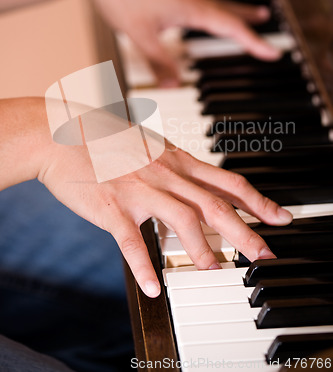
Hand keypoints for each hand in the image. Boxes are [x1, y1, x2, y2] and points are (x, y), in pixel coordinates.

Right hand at [39, 133, 291, 298]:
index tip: (278, 217)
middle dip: (244, 231)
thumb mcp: (149, 147)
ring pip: (182, 219)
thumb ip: (174, 169)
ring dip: (202, 248)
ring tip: (213, 269)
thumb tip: (194, 190)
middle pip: (213, 204)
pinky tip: (153, 286)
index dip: (256, 201)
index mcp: (175, 159)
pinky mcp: (112, 207)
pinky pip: (131, 240)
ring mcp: (138, 189)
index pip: (226, 181)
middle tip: (264, 253)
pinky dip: (144, 265)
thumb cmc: (105, 140)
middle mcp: (163, 173)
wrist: (61, 134)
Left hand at [82, 0, 280, 85]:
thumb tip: (173, 86)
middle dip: (247, 18)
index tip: (273, 53)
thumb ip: (158, 62)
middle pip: (226, 9)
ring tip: (240, 13)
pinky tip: (195, 11)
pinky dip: (207, 7)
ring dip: (228, 10)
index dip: (253, 42)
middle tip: (265, 19)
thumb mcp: (140, 34)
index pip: (230, 28)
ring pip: (211, 2)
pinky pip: (194, 0)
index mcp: (189, 7)